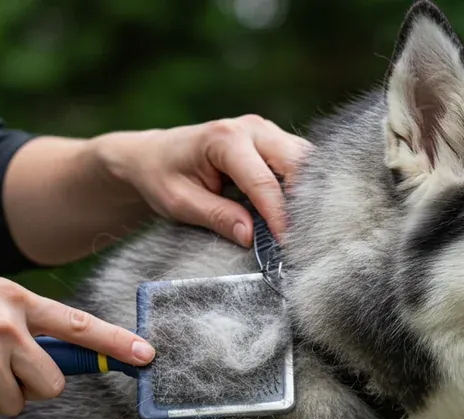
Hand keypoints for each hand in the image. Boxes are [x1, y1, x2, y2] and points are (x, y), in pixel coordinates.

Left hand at [99, 114, 310, 244]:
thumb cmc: (162, 176)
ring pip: (304, 159)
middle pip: (296, 162)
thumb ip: (217, 217)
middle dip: (304, 200)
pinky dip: (304, 185)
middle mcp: (251, 128)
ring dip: (310, 192)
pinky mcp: (272, 140)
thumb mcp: (180, 202)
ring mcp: (265, 131)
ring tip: (304, 226)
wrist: (154, 155)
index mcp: (224, 139)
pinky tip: (300, 211)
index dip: (278, 217)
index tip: (287, 245)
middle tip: (303, 236)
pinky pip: (299, 160)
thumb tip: (251, 237)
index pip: (263, 182)